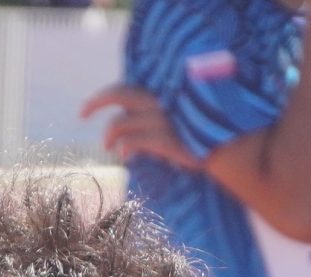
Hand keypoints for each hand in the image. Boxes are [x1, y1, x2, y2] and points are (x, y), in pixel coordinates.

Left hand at [81, 84, 200, 170]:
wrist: (228, 148)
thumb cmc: (201, 133)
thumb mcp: (178, 116)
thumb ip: (155, 112)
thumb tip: (128, 122)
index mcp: (162, 93)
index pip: (125, 87)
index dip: (101, 97)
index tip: (85, 109)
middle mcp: (160, 101)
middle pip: (118, 94)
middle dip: (94, 103)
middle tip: (82, 115)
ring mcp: (163, 120)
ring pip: (120, 123)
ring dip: (109, 135)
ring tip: (108, 146)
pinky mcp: (166, 140)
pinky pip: (133, 142)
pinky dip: (124, 148)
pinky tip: (125, 156)